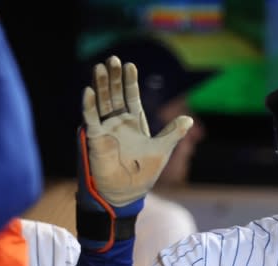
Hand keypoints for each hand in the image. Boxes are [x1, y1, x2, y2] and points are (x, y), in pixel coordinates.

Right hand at [78, 56, 192, 213]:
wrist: (127, 194)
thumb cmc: (144, 174)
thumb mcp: (163, 150)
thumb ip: (173, 133)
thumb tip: (189, 119)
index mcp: (134, 123)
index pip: (130, 97)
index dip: (129, 81)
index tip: (129, 65)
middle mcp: (118, 123)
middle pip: (115, 95)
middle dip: (114, 78)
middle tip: (112, 59)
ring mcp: (106, 129)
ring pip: (102, 102)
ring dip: (101, 85)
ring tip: (100, 67)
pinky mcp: (96, 139)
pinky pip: (91, 119)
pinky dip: (89, 106)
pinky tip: (89, 91)